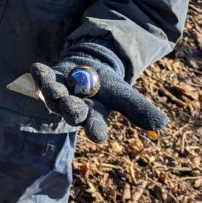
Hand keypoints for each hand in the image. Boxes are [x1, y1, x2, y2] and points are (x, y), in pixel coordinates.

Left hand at [8, 63, 167, 144]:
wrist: (90, 66)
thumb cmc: (108, 87)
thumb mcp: (125, 95)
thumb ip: (139, 110)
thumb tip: (163, 126)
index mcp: (93, 116)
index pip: (95, 127)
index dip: (96, 130)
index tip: (99, 136)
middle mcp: (73, 108)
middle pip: (71, 112)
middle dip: (72, 111)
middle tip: (73, 108)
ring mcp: (58, 94)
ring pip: (54, 96)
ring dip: (54, 93)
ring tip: (56, 90)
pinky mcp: (48, 78)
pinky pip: (41, 76)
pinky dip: (39, 73)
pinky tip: (37, 68)